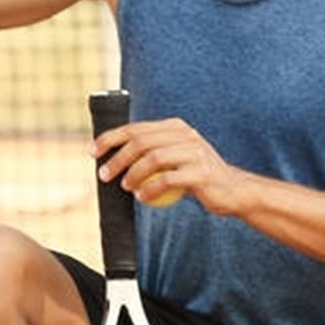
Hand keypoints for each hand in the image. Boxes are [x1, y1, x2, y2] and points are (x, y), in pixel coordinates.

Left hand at [92, 118, 242, 213]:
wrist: (232, 190)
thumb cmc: (196, 177)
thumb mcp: (175, 158)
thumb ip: (152, 153)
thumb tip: (112, 157)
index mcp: (176, 127)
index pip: (135, 128)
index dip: (110, 138)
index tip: (92, 152)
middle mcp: (186, 135)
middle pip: (141, 142)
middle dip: (117, 158)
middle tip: (103, 175)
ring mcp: (194, 152)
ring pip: (153, 159)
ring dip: (132, 174)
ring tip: (124, 187)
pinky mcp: (201, 173)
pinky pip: (168, 179)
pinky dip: (150, 189)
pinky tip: (141, 198)